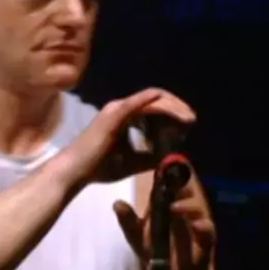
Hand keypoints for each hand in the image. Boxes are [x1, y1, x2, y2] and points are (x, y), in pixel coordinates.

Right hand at [58, 88, 195, 186]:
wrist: (76, 172)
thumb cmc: (99, 167)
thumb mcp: (132, 162)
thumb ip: (150, 156)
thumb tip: (171, 155)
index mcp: (123, 116)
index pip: (153, 105)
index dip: (172, 111)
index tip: (188, 125)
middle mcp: (120, 107)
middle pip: (156, 98)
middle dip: (177, 106)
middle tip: (192, 120)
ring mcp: (117, 108)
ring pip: (152, 98)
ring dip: (173, 106)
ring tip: (189, 119)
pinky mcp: (115, 114)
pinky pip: (140, 103)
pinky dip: (159, 105)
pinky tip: (174, 113)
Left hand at [114, 168, 216, 269]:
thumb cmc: (155, 251)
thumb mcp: (137, 236)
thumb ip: (127, 220)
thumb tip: (116, 203)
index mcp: (168, 204)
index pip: (168, 184)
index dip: (166, 172)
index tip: (161, 164)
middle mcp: (185, 208)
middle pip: (186, 189)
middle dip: (181, 182)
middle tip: (172, 178)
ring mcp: (197, 221)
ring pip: (197, 207)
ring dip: (187, 205)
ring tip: (174, 208)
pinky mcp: (207, 238)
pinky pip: (207, 229)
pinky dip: (203, 227)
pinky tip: (197, 226)